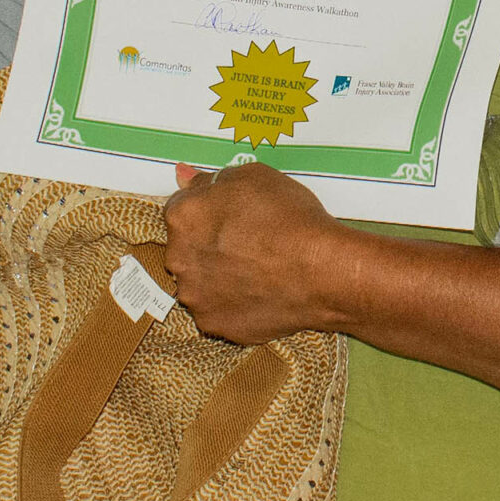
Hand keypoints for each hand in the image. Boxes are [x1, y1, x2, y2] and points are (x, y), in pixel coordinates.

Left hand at [162, 162, 345, 344]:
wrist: (320, 272)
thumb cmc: (289, 221)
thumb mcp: (253, 177)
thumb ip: (212, 180)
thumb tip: (185, 177)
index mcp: (183, 217)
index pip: (181, 209)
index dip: (208, 210)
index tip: (228, 216)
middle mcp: (179, 259)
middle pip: (186, 247)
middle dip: (209, 244)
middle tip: (246, 242)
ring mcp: (195, 296)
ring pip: (200, 282)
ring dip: (219, 275)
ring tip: (256, 270)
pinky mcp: (215, 323)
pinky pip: (219, 310)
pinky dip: (233, 302)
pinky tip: (259, 292)